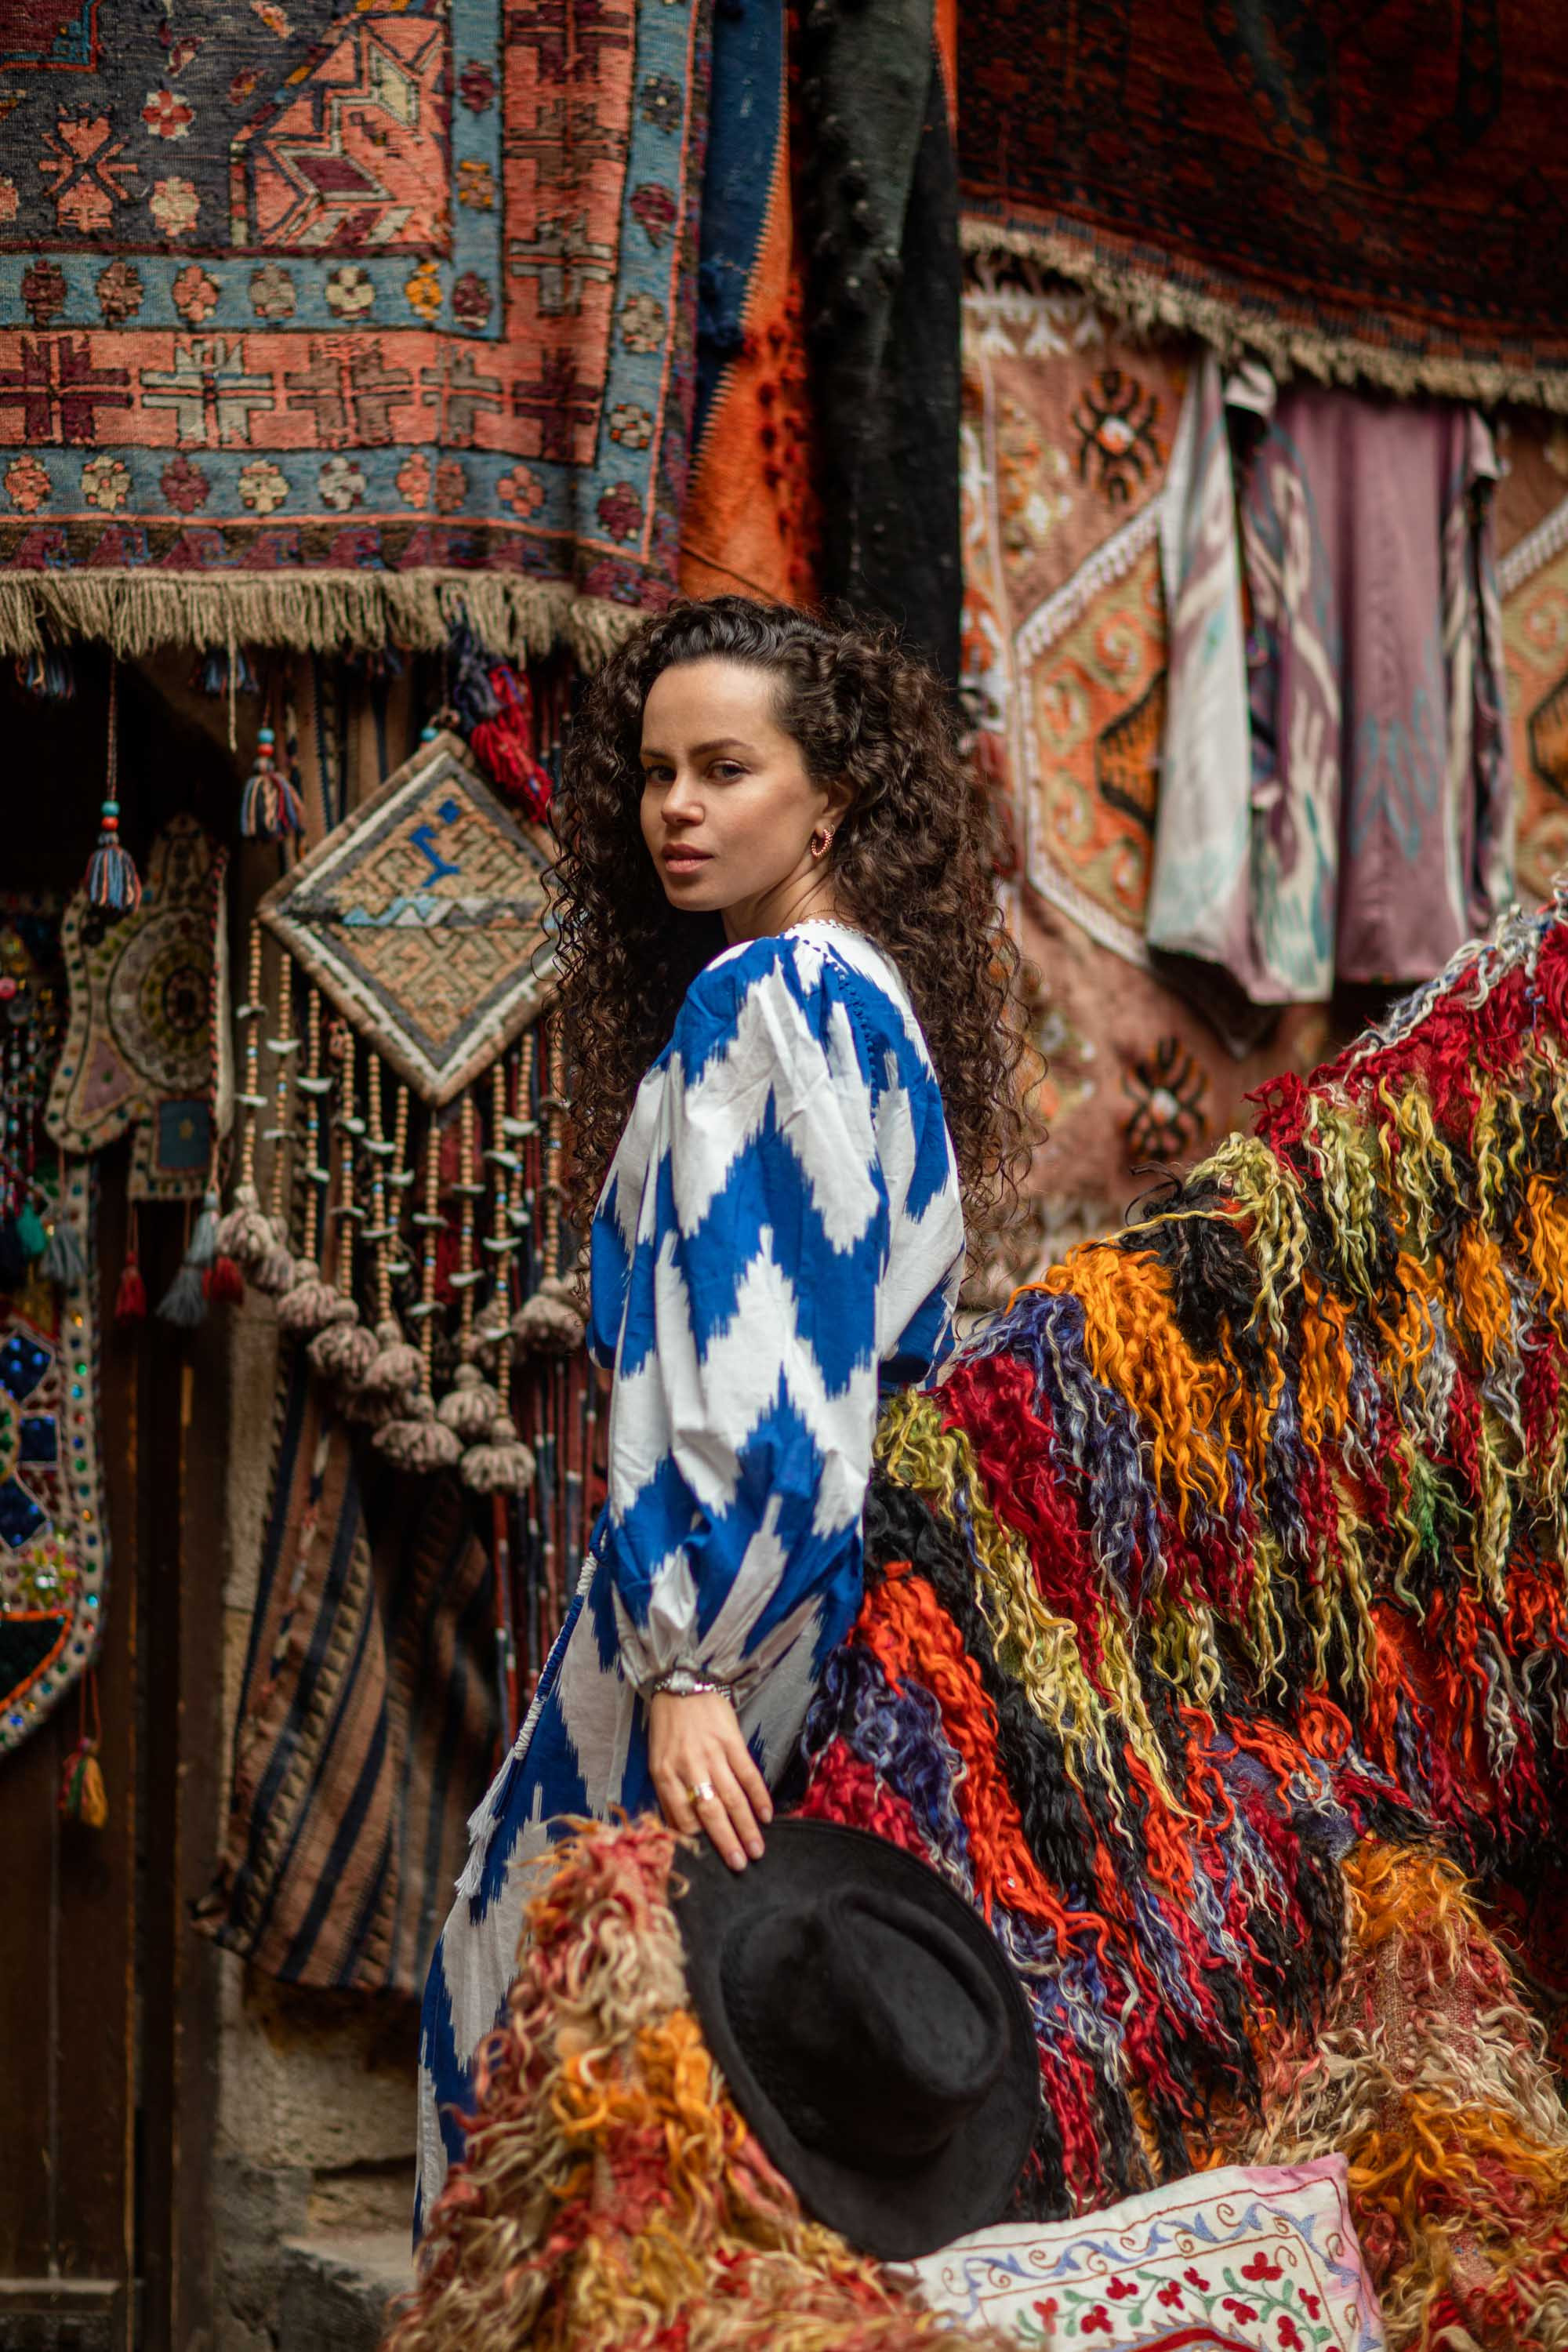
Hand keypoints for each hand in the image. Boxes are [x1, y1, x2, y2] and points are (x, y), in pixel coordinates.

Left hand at [648, 1689, 772, 1869]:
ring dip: (747, 1826)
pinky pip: (748, 1774)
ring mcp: (712, 1753)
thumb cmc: (668, 1727)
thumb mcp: (657, 1760)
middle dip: (726, 1842)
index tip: (710, 1859)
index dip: (697, 1840)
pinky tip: (767, 1815)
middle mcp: (688, 1766)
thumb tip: (683, 1829)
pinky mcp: (732, 1741)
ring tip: (757, 1849)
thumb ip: (669, 1792)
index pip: (682, 1817)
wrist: (682, 1683)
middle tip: (740, 1865)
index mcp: (664, 1774)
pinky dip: (759, 1796)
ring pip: (733, 1798)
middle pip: (710, 1812)